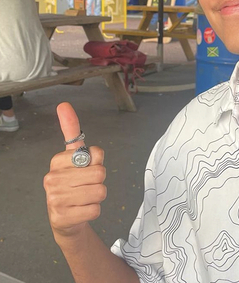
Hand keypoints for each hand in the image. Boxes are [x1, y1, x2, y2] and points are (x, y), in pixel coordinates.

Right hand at [43, 103, 106, 238]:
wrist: (66, 219)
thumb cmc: (75, 183)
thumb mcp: (75, 156)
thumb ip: (72, 132)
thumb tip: (63, 105)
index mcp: (57, 161)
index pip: (96, 154)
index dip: (97, 162)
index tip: (84, 167)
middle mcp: (52, 179)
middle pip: (100, 173)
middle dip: (100, 181)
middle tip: (86, 185)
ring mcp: (55, 199)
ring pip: (100, 191)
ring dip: (98, 196)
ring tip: (84, 198)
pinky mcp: (62, 217)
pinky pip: (95, 209)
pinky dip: (94, 210)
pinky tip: (81, 210)